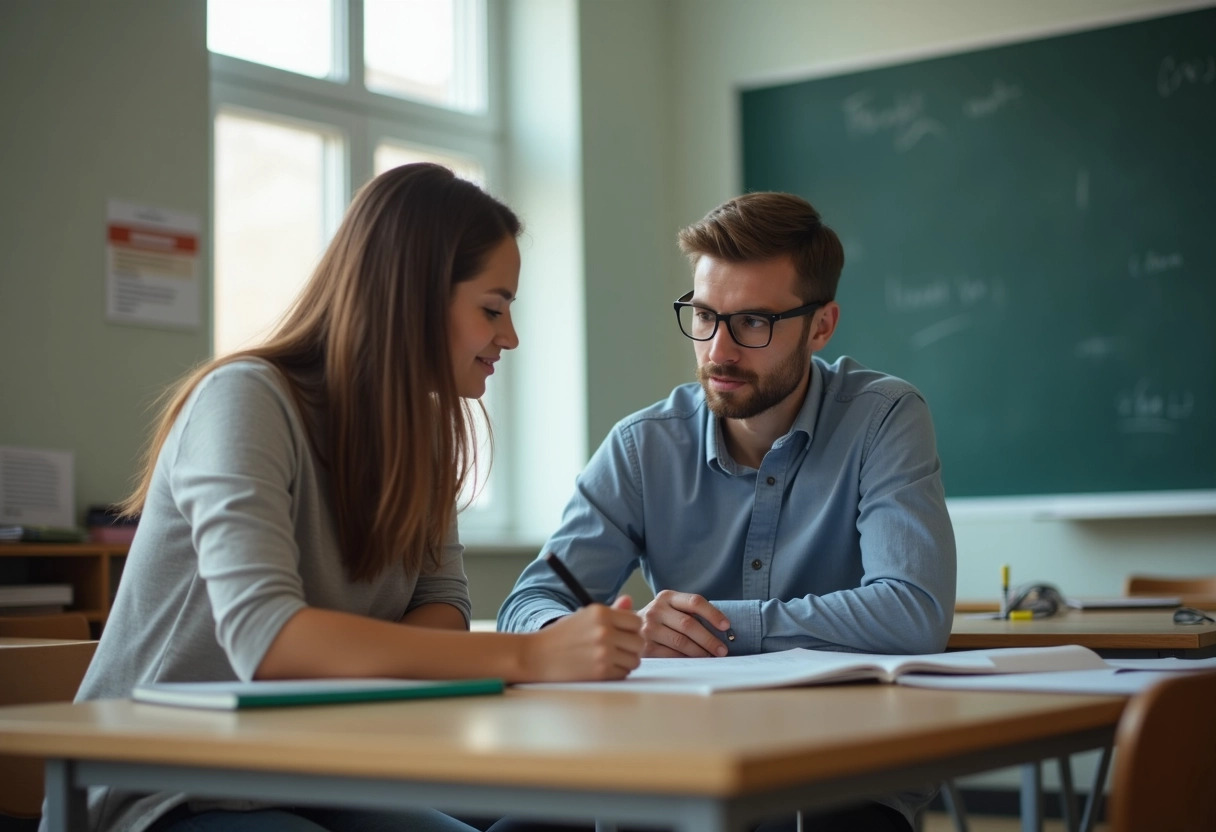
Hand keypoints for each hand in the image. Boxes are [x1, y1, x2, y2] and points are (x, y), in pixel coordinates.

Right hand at [523, 597, 642, 680]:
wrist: (537, 655)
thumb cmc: (561, 636)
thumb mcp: (584, 616)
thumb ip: (611, 611)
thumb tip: (629, 601)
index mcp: (601, 613)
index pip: (636, 622)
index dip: (631, 630)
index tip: (622, 635)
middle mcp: (604, 630)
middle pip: (639, 642)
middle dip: (631, 647)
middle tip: (617, 649)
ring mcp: (603, 652)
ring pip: (634, 660)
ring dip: (625, 661)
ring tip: (610, 659)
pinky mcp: (601, 672)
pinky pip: (623, 673)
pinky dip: (617, 673)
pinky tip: (602, 668)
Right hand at [638, 590, 730, 657]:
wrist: (628, 629)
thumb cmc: (661, 620)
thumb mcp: (671, 608)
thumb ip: (690, 612)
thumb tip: (721, 631)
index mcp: (667, 597)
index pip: (694, 601)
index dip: (712, 614)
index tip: (726, 626)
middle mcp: (656, 610)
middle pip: (689, 624)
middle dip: (709, 639)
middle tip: (722, 650)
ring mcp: (649, 629)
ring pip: (681, 642)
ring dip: (700, 652)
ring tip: (711, 657)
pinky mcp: (646, 647)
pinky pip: (671, 655)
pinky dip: (686, 659)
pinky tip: (695, 662)